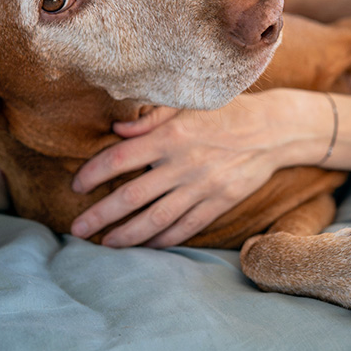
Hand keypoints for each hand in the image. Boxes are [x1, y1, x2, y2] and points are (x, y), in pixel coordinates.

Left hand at [70, 92, 310, 247]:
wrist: (273, 129)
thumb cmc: (226, 111)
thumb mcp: (189, 105)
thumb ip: (151, 118)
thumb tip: (117, 130)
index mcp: (172, 134)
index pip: (121, 158)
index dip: (93, 173)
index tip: (77, 185)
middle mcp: (184, 163)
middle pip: (132, 196)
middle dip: (100, 216)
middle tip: (77, 230)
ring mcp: (202, 187)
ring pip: (155, 219)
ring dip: (126, 235)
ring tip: (105, 244)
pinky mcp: (219, 202)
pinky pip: (185, 228)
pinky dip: (163, 240)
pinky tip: (146, 245)